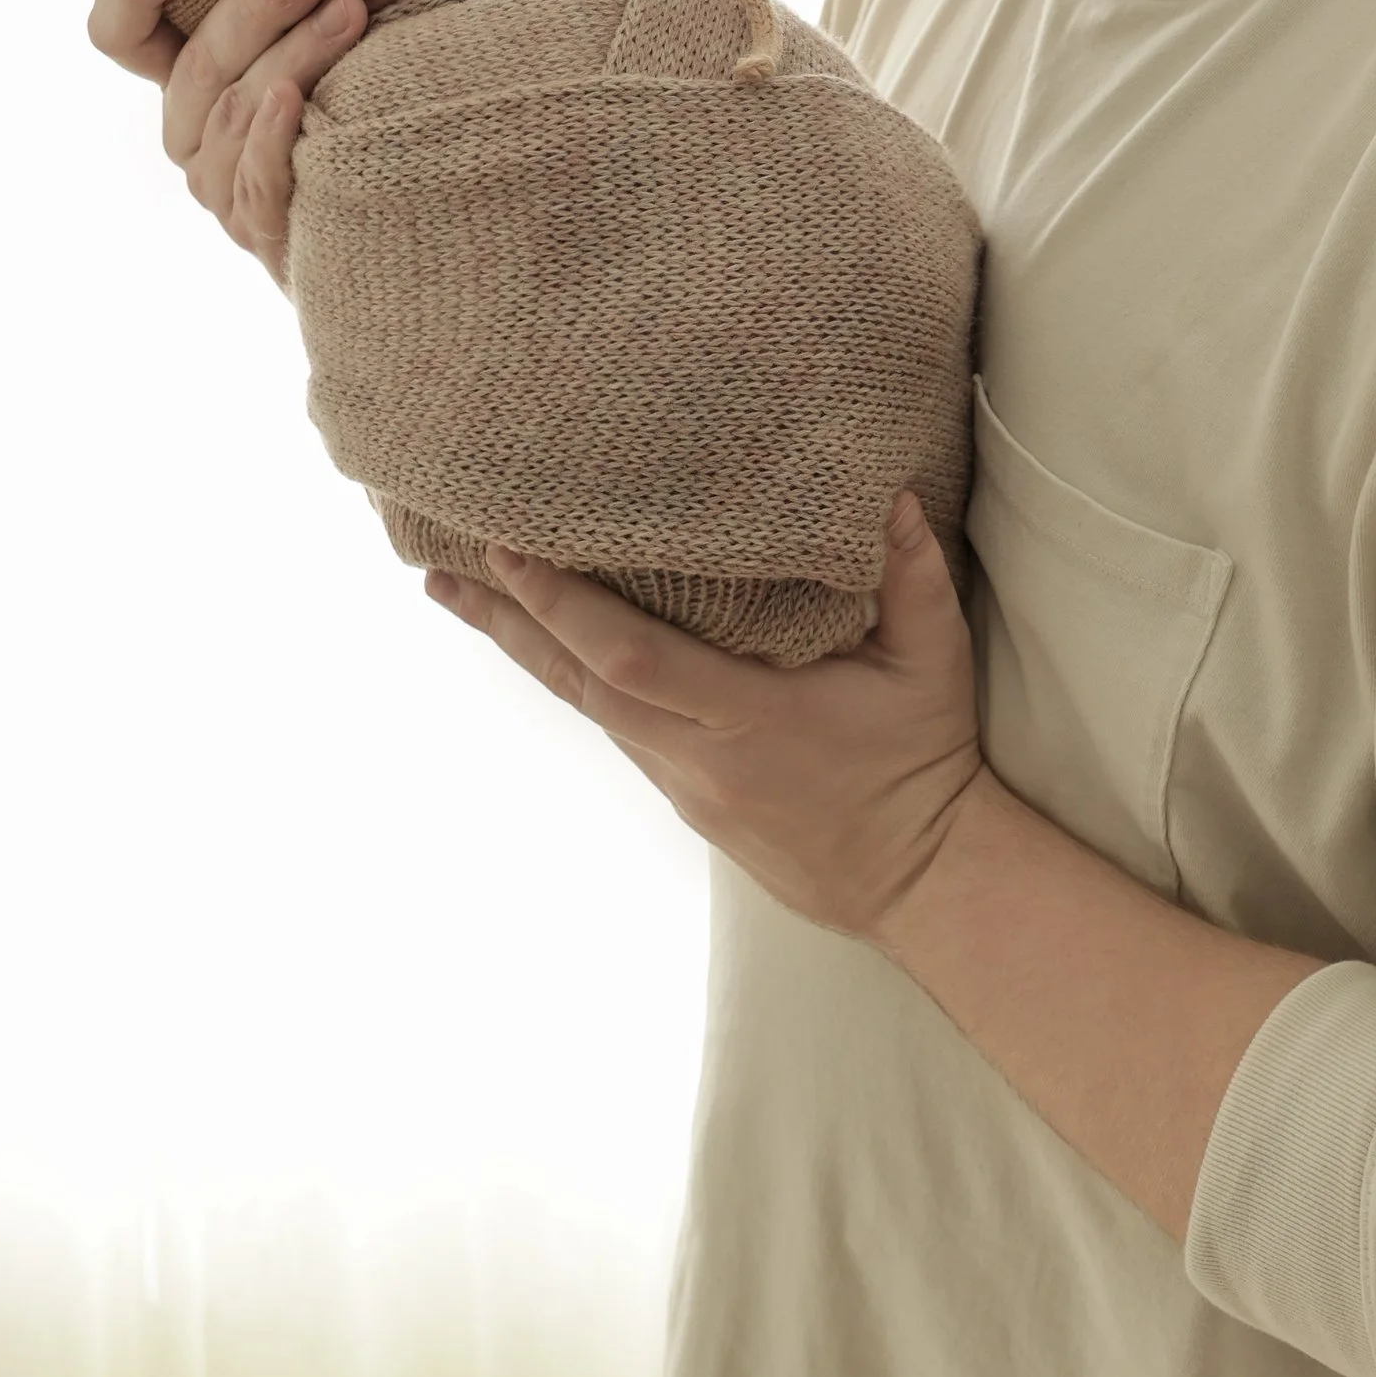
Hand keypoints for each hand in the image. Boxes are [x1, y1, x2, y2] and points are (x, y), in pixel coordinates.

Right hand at [85, 0, 367, 288]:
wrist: (405, 199)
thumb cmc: (365, 82)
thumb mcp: (320, 18)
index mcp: (184, 76)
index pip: (119, 34)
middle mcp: (189, 131)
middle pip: (195, 66)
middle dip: (253, 7)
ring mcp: (220, 186)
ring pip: (235, 111)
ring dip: (293, 53)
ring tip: (351, 9)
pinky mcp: (262, 230)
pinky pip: (255, 179)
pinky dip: (270, 136)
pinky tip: (294, 98)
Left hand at [426, 490, 986, 945]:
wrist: (912, 880)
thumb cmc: (920, 762)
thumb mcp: (932, 666)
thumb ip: (912, 579)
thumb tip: (890, 496)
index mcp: (750, 717)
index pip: (634, 660)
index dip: (565, 608)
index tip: (511, 552)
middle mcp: (700, 753)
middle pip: (581, 684)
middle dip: (508, 623)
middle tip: (443, 569)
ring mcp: (684, 780)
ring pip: (587, 705)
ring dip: (526, 647)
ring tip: (463, 591)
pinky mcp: (683, 793)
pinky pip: (615, 723)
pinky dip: (573, 674)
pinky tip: (542, 639)